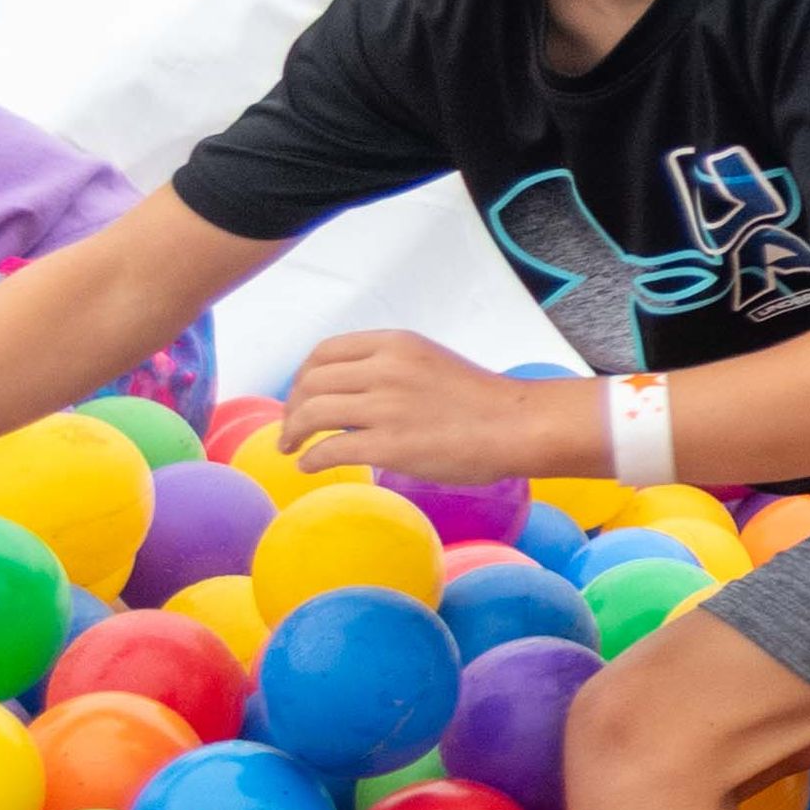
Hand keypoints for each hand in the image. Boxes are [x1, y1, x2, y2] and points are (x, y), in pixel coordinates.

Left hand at [269, 328, 560, 486]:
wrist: (518, 424)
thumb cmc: (480, 398)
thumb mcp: (429, 361)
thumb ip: (389, 367)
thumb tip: (349, 392)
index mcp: (395, 344)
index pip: (324, 352)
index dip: (303, 376)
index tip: (301, 396)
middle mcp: (384, 369)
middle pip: (311, 382)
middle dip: (292, 407)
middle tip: (291, 429)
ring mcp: (385, 407)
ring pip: (312, 413)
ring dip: (292, 432)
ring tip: (291, 447)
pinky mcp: (389, 445)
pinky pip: (330, 449)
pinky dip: (311, 459)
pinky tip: (310, 465)